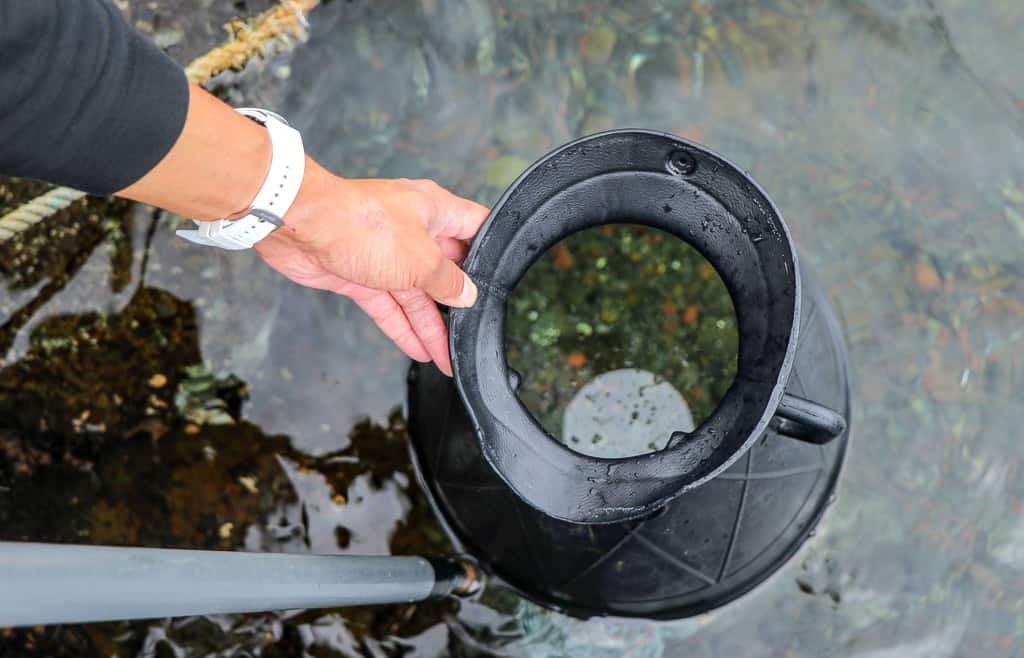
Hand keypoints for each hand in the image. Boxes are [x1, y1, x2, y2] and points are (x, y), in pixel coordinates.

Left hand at [254, 159, 488, 375]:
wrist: (301, 226)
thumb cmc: (361, 224)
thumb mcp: (421, 258)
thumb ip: (448, 281)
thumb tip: (467, 294)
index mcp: (434, 210)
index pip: (475, 229)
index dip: (491, 251)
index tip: (503, 279)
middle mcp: (413, 230)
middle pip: (445, 269)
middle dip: (459, 301)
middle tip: (474, 330)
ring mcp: (386, 253)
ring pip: (416, 295)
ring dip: (431, 325)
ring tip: (449, 356)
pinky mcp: (361, 274)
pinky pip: (389, 306)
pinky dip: (402, 328)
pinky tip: (419, 350)